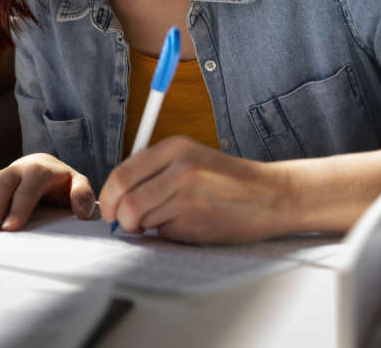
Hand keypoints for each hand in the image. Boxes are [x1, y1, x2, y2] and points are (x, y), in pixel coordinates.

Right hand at [0, 152, 95, 230]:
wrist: (44, 166)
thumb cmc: (62, 183)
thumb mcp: (78, 184)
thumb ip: (83, 194)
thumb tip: (82, 212)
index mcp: (39, 169)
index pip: (28, 189)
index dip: (19, 208)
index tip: (11, 228)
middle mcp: (16, 169)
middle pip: (2, 188)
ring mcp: (0, 175)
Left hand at [98, 136, 287, 243]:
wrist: (272, 196)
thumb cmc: (227, 181)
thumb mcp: (190, 159)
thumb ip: (154, 170)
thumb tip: (115, 196)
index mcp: (174, 147)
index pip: (122, 174)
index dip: (108, 196)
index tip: (109, 209)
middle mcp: (180, 168)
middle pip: (126, 199)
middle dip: (119, 217)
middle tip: (126, 224)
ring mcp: (188, 195)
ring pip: (141, 218)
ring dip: (146, 226)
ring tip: (168, 220)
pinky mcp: (197, 220)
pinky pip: (164, 232)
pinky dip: (169, 234)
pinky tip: (190, 225)